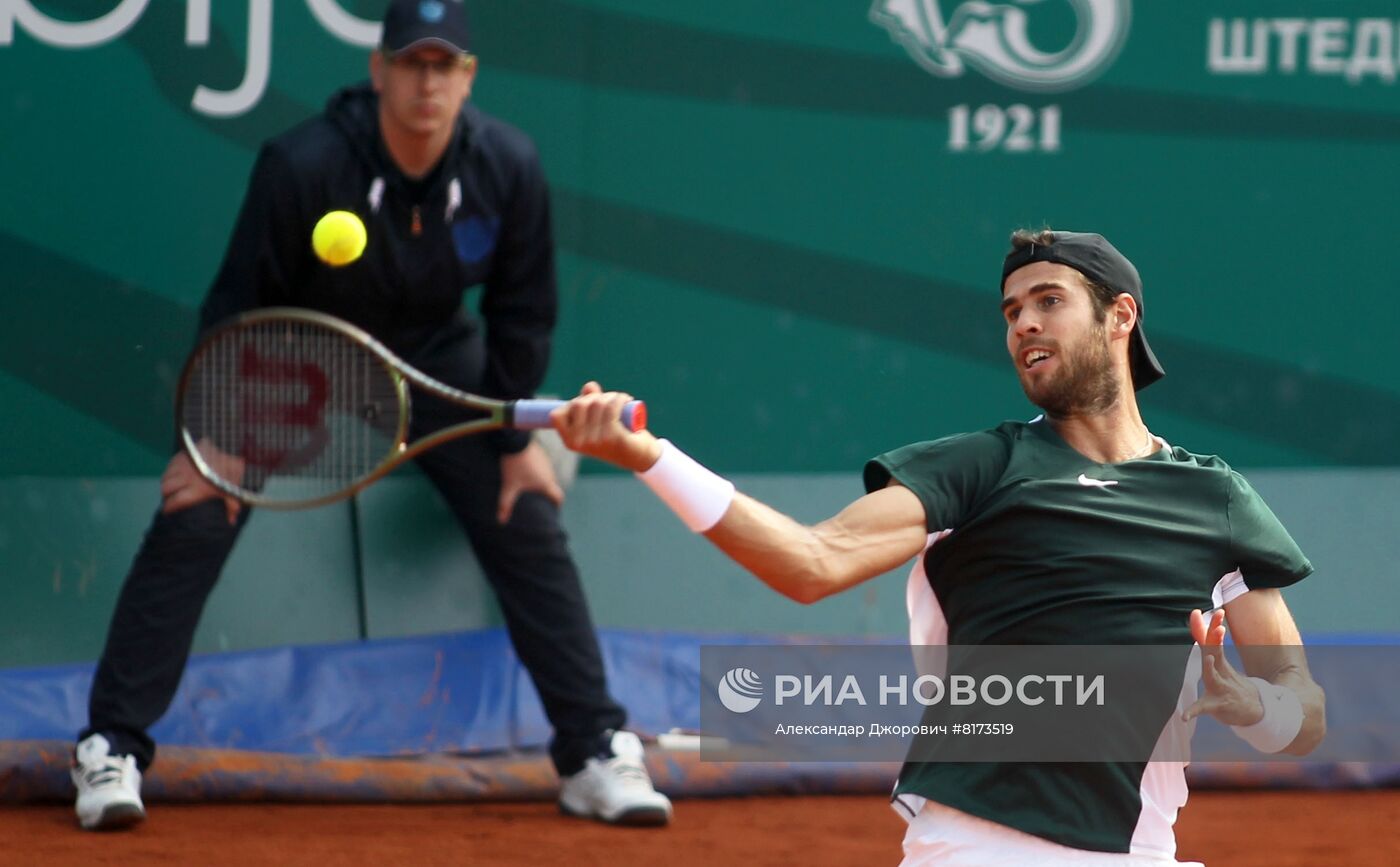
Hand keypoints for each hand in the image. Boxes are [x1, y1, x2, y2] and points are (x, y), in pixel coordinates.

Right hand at [160, 448, 241, 524]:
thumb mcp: (233, 489)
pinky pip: (169, 465)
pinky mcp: (183, 454)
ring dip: (167, 484)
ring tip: (172, 488)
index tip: (167, 511)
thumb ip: (231, 506)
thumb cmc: (232, 471)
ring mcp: (183, 464)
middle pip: (166, 489)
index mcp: (198, 489)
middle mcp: (187, 477)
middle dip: (166, 496)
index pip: (176, 501)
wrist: (232, 446)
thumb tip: (231, 522)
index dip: (169, 507)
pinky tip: (175, 475)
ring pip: (165, 477)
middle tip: (169, 499)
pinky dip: (169, 471)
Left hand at [497, 440, 564, 523]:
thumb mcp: (509, 486)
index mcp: (546, 483)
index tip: (553, 509)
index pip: (558, 497)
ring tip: (530, 486)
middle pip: (552, 487)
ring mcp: (546, 462)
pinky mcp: (541, 454)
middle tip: (538, 500)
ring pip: (547, 476)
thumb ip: (505, 505)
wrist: (514, 441)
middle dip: (547, 494)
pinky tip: (526, 471)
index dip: (557, 504)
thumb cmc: (514, 465)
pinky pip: (542, 466)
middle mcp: (550, 473)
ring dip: (541, 481)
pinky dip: (537, 471)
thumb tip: (501, 522)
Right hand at [550, 382, 661, 472]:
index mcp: (570, 441)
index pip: (557, 415)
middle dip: (595, 397)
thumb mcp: (598, 420)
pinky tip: (626, 399)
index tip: (587, 405)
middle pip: (578, 404)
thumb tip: (589, 386)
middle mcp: (580, 443)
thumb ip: (590, 402)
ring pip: (597, 403)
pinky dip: (620, 399)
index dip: (571, 404)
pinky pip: (611, 408)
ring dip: (611, 396)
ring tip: (620, 400)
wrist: (640, 456)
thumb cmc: (616, 437)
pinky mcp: (612, 437)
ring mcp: (595, 441)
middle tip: (609, 401)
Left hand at [1182, 607, 1265, 725]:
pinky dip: (1193, 711)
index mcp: (1219, 662)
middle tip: (1219, 625)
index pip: (1211, 641)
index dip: (1204, 627)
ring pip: (1213, 677)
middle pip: (1215, 651)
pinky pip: (1203, 708)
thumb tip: (1203, 627)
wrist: (1257, 711)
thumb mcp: (1223, 665)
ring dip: (1210, 669)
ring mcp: (1220, 688)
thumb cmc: (1232, 685)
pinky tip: (1184, 716)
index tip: (1197, 612)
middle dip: (1215, 638)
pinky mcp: (1217, 705)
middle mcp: (1220, 672)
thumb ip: (1211, 647)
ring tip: (1208, 658)